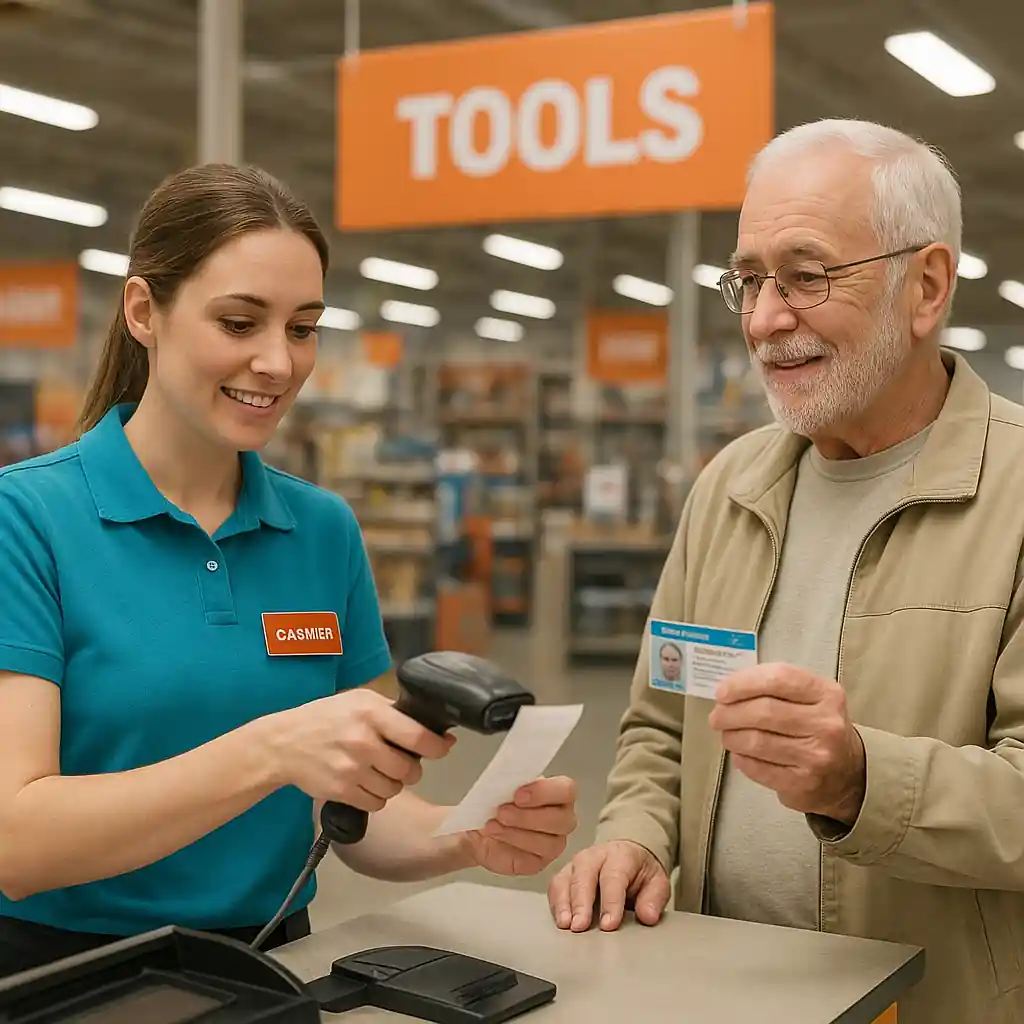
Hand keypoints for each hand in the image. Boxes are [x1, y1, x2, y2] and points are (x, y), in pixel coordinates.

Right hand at [267, 688, 454, 811]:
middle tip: (399, 761)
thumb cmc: (326, 718)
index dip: (437, 746)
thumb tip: (438, 733)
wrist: (284, 744)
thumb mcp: (359, 701)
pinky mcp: (342, 791)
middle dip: (410, 768)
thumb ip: (395, 713)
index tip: (442, 747)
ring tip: (378, 771)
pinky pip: (376, 803)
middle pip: (410, 769)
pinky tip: (364, 782)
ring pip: (395, 789)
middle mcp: (363, 741)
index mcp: (371, 713)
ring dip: (392, 783)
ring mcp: (351, 769)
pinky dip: (376, 797)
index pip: (418, 736)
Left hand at [462, 776, 577, 877]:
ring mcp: (553, 843)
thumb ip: (511, 781)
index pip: (567, 790)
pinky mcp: (539, 862)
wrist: (480, 826)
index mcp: (558, 793)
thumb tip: (509, 780)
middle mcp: (562, 818)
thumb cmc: (497, 803)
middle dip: (529, 816)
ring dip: (517, 832)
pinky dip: (511, 843)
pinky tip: (496, 834)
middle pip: (562, 820)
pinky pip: (533, 858)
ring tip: (494, 824)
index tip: (518, 794)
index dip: (545, 792)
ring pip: (549, 842)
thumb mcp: (501, 785)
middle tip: (503, 811)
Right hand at [547, 841, 669, 931]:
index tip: (610, 925)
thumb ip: (654, 899)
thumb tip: (648, 916)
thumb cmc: (640, 872)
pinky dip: (555, 904)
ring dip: (563, 904)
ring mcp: (576, 864)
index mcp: (621, 855)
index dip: (611, 901)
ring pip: (565, 880)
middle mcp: (595, 856)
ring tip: (565, 925)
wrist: (627, 855)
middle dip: (581, 902)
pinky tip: (559, 922)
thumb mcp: (657, 883)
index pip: (614, 877)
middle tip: (580, 927)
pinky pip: (555, 887)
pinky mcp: (565, 874)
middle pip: (584, 876)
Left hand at [708, 663, 865, 823]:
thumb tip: (729, 689)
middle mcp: (826, 724)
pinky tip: (740, 753)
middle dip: (730, 713)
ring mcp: (816, 756)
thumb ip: (775, 687)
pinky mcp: (803, 783)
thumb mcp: (810, 697)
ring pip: (756, 741)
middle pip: (763, 712)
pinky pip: (758, 768)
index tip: (722, 691)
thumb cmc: (818, 727)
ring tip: (726, 734)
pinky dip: (741, 758)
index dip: (743, 683)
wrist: (848, 773)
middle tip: (717, 716)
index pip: (778, 679)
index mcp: (827, 694)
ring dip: (731, 737)